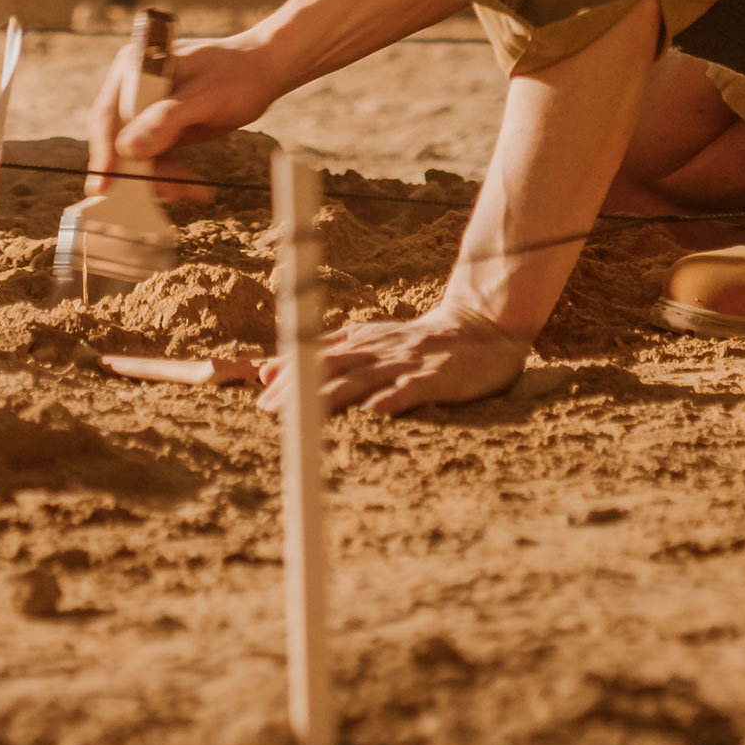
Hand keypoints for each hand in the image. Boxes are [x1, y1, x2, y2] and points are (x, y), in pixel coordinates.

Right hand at [85, 36, 289, 204]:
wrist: (262, 71)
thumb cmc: (236, 74)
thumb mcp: (204, 97)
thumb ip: (166, 120)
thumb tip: (129, 149)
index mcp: (133, 68)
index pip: (108, 115)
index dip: (104, 151)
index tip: (104, 183)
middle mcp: (132, 87)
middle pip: (118, 138)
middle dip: (138, 170)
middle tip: (162, 194)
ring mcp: (145, 108)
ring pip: (137, 154)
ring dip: (160, 177)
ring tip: (189, 192)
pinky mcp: (160, 126)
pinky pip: (155, 157)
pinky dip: (172, 174)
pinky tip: (192, 188)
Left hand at [258, 302, 530, 415]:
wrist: (483, 327)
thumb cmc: (422, 342)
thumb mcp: (371, 341)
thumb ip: (326, 353)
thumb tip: (271, 372)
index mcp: (362, 342)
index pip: (316, 355)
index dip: (289, 373)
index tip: (261, 391)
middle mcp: (379, 350)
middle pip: (331, 367)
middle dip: (297, 389)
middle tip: (269, 409)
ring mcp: (407, 363)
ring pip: (362, 378)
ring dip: (329, 396)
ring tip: (303, 416)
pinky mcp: (437, 377)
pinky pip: (411, 388)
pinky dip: (391, 399)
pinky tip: (372, 413)